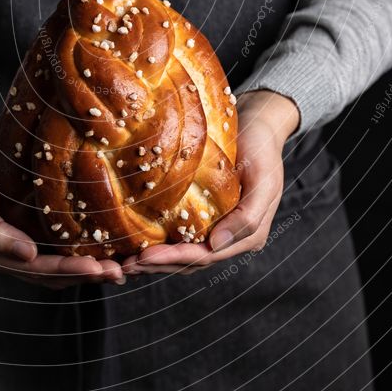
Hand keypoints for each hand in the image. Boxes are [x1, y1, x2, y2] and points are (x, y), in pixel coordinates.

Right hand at [0, 110, 125, 288]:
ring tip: (121, 266)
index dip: (66, 270)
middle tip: (119, 271)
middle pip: (52, 275)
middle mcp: (7, 256)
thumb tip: (29, 256)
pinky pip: (62, 244)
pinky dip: (83, 249)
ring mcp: (21, 243)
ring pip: (60, 264)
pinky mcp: (34, 227)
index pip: (34, 270)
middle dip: (85, 275)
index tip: (97, 268)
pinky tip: (107, 245)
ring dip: (89, 268)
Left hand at [122, 90, 299, 275]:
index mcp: (249, 235)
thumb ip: (248, 217)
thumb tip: (215, 246)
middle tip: (128, 264)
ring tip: (128, 261)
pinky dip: (163, 242)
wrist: (258, 126)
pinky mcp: (208, 214)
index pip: (206, 255)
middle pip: (192, 260)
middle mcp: (233, 237)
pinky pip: (184, 234)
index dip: (176, 259)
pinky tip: (141, 241)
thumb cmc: (262, 149)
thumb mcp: (263, 180)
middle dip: (160, 263)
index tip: (145, 257)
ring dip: (158, 259)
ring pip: (186, 253)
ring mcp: (220, 227)